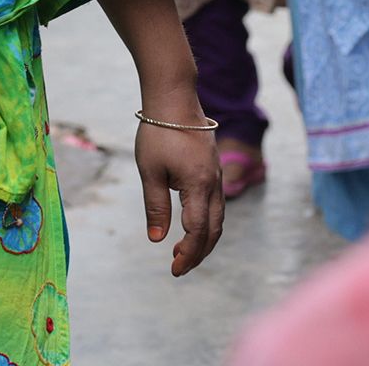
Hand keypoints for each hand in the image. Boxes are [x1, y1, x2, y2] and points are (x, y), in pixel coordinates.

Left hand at [132, 112, 224, 276]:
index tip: (174, 269)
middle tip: (179, 267)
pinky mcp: (213, 169)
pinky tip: (189, 223)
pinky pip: (216, 203)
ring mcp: (216, 175)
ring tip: (182, 250)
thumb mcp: (150, 172)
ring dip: (203, 238)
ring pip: (218, 217)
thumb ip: (156, 206)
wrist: (175, 98)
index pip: (197, 231)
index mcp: (198, 185)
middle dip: (198, 252)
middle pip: (214, 229)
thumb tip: (157, 239)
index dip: (188, 254)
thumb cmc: (158, 133)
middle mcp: (214, 182)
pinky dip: (206, 221)